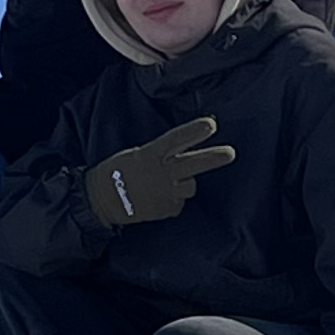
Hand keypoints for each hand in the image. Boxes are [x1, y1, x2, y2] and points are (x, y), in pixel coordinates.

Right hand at [86, 117, 237, 227]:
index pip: (177, 139)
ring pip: (190, 185)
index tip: (212, 124)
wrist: (103, 201)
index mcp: (151, 155)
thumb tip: (179, 152)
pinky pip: (180, 201)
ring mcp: (166, 193)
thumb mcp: (137, 154)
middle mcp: (162, 173)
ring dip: (184, 183)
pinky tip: (158, 197)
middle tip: (231, 153)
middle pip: (194, 164)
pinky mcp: (168, 209)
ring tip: (166, 184)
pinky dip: (174, 199)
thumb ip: (160, 153)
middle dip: (214, 158)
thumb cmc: (117, 172)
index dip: (195, 131)